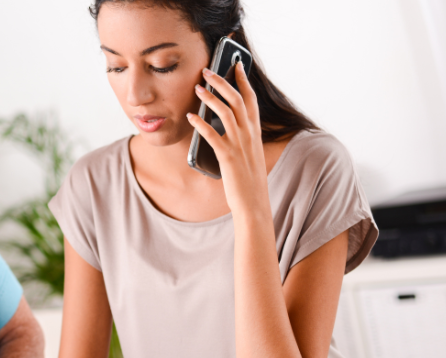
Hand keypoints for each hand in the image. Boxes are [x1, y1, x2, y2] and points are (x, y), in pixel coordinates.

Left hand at [187, 62, 269, 216]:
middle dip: (222, 82)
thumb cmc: (248, 180)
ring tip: (196, 88)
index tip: (236, 64)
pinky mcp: (228, 157)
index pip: (251, 99)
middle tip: (207, 70)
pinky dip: (201, 124)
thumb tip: (225, 124)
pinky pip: (213, 136)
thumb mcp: (248, 154)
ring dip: (210, 98)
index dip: (243, 80)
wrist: (253, 204)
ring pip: (226, 113)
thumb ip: (240, 137)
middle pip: (237, 100)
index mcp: (255, 132)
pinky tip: (190, 116)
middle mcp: (249, 135)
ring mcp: (240, 145)